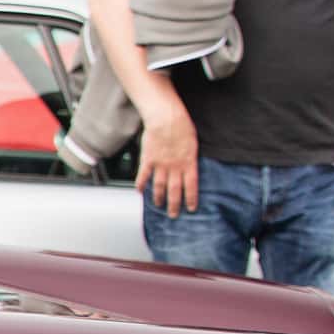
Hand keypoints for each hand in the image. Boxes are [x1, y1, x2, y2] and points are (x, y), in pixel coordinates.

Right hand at [136, 94, 199, 213]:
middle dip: (174, 205)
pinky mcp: (148, 160)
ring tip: (158, 204)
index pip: (191, 186)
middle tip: (173, 215)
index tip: (191, 208)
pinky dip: (141, 185)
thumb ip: (190, 157)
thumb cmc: (181, 126)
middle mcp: (175, 167)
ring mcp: (160, 165)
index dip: (191, 199)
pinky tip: (140, 191)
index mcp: (189, 163)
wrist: (166, 118)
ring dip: (159, 198)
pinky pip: (144, 176)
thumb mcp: (193, 143)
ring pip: (159, 186)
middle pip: (175, 191)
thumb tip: (190, 166)